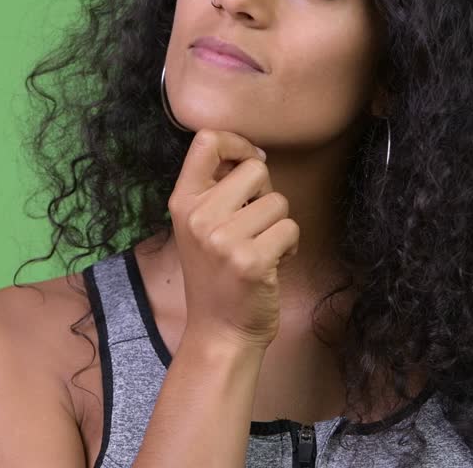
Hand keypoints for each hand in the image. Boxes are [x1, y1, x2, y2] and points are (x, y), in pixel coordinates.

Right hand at [166, 128, 299, 349]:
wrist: (219, 332)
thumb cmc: (216, 275)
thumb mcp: (199, 227)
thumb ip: (216, 191)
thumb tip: (253, 155)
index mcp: (182, 202)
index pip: (207, 141)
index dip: (238, 143)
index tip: (250, 160)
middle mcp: (199, 217)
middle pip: (255, 169)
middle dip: (266, 193)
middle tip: (255, 222)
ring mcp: (224, 240)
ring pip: (278, 202)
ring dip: (279, 224)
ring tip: (262, 247)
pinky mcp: (252, 261)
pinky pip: (290, 229)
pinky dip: (290, 246)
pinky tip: (273, 263)